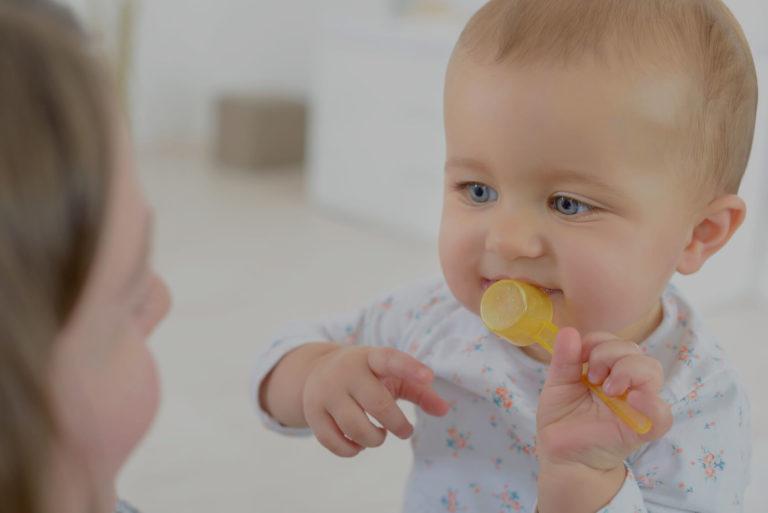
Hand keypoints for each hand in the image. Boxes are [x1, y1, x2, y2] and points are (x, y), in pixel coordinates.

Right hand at [303, 346, 449, 456]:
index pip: (390, 359)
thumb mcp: (392, 376)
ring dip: (375, 439)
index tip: (429, 376)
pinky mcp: (313, 413)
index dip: (410, 367)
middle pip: (378, 404)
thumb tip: (445, 410)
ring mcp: (325, 392)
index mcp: (369, 358)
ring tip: (379, 435)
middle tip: (405, 430)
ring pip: (356, 427)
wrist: (316, 371)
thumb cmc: (366, 376)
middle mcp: (345, 372)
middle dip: (398, 424)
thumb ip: (420, 391)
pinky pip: (335, 442)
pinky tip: (358, 444)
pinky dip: (352, 450)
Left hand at [536, 328, 672, 471]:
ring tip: (607, 389)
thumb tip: (568, 330)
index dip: (599, 341)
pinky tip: (633, 399)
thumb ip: (564, 360)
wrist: (561, 455)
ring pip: (652, 371)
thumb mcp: (557, 385)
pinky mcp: (642, 429)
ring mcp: (636, 405)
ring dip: (628, 370)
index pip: (616, 342)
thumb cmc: (562, 418)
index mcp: (607, 370)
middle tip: (592, 377)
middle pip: (636, 352)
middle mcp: (626, 384)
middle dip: (611, 354)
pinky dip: (652, 404)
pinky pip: (663, 415)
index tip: (580, 356)